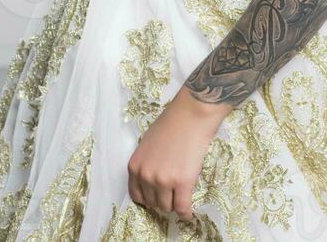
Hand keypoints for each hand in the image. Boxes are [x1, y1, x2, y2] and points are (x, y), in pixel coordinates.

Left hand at [127, 85, 231, 222]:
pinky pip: (182, 207)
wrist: (192, 113)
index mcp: (135, 166)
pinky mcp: (182, 183)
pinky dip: (186, 213)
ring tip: (182, 196)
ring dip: (174, 204)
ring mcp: (163, 180)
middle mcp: (146, 175)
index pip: (137, 195)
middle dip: (163, 199)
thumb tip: (152, 179)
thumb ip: (147, 163)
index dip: (149, 197)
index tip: (157, 196)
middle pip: (153, 203)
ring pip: (167, 207)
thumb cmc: (172, 123)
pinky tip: (189, 212)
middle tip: (173, 192)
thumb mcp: (148, 143)